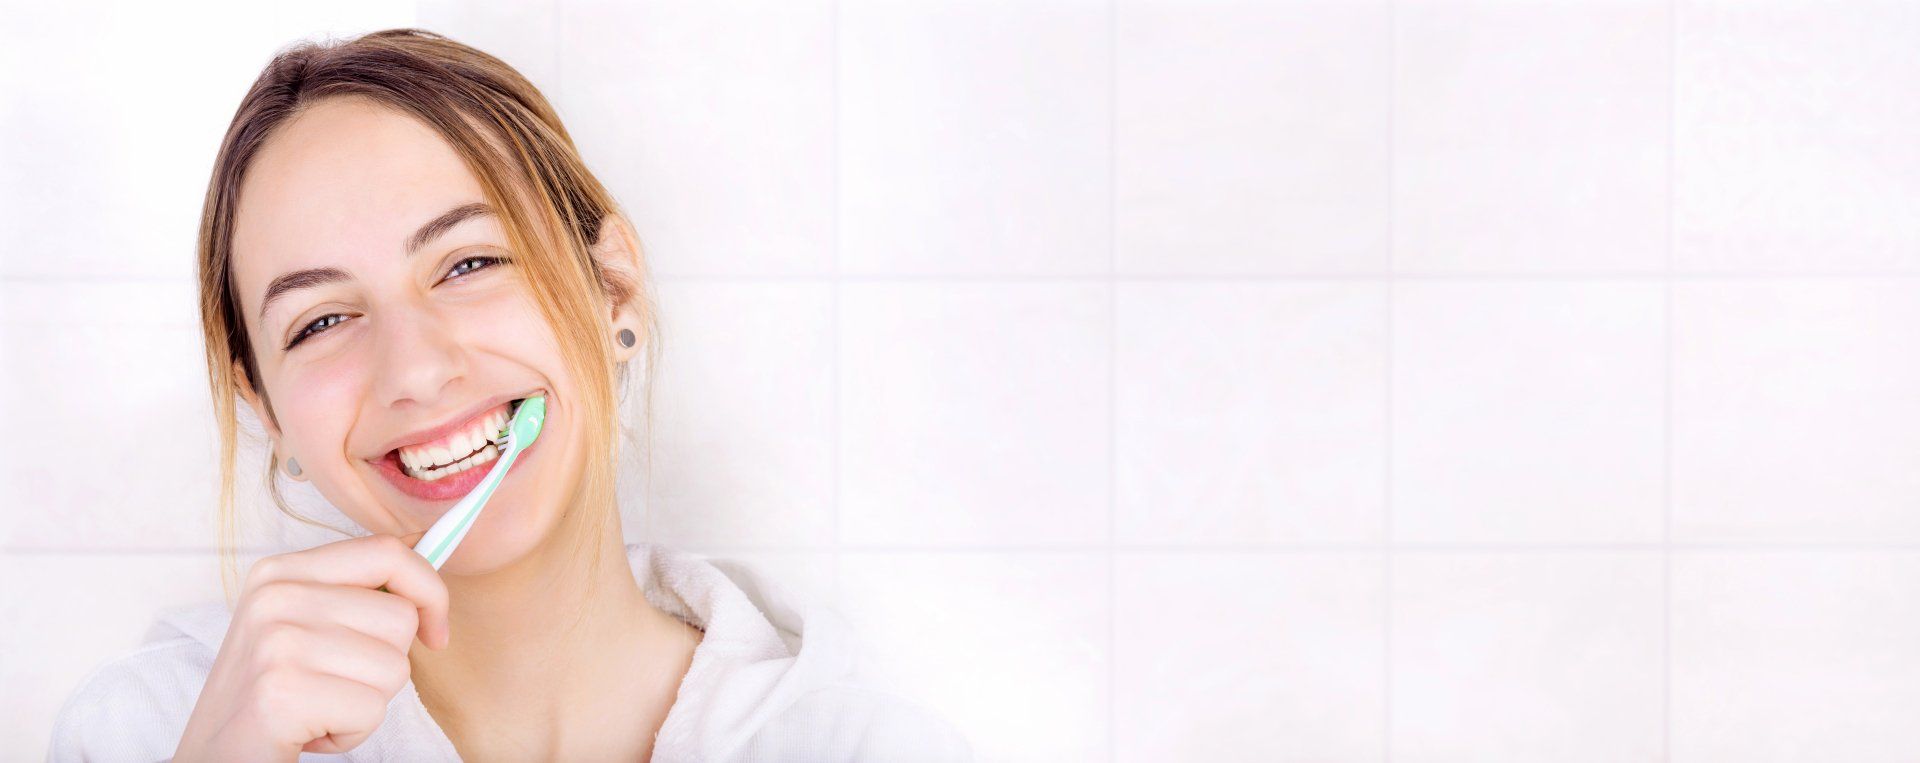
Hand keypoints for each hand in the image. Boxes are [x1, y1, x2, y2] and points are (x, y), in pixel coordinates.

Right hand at [173, 534, 449, 760]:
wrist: (214, 757)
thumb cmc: (272, 696)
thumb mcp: (304, 628)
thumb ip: (355, 597)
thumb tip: (429, 590)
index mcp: (280, 571)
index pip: (388, 552)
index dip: (429, 591)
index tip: (435, 633)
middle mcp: (276, 597)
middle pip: (401, 617)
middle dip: (385, 665)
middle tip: (332, 685)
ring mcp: (277, 642)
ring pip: (395, 667)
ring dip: (368, 703)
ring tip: (318, 708)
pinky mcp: (283, 692)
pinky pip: (372, 710)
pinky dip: (352, 733)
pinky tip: (309, 732)